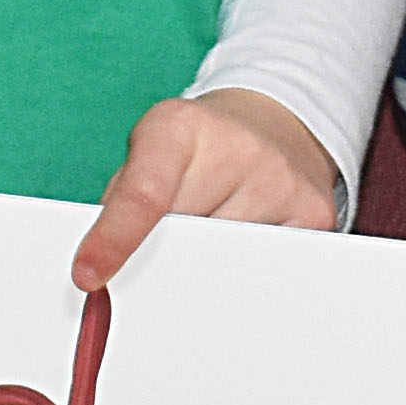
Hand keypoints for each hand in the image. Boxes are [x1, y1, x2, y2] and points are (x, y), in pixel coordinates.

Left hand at [70, 88, 336, 289]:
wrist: (272, 123)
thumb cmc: (194, 150)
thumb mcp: (146, 155)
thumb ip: (120, 208)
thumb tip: (102, 281)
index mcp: (181, 126)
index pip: (146, 193)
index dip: (115, 240)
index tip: (90, 278)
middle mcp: (239, 147)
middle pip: (185, 240)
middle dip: (164, 258)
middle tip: (164, 251)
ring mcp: (283, 180)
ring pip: (225, 264)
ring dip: (206, 266)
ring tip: (211, 228)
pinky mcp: (316, 215)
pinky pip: (264, 271)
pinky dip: (243, 271)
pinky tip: (243, 241)